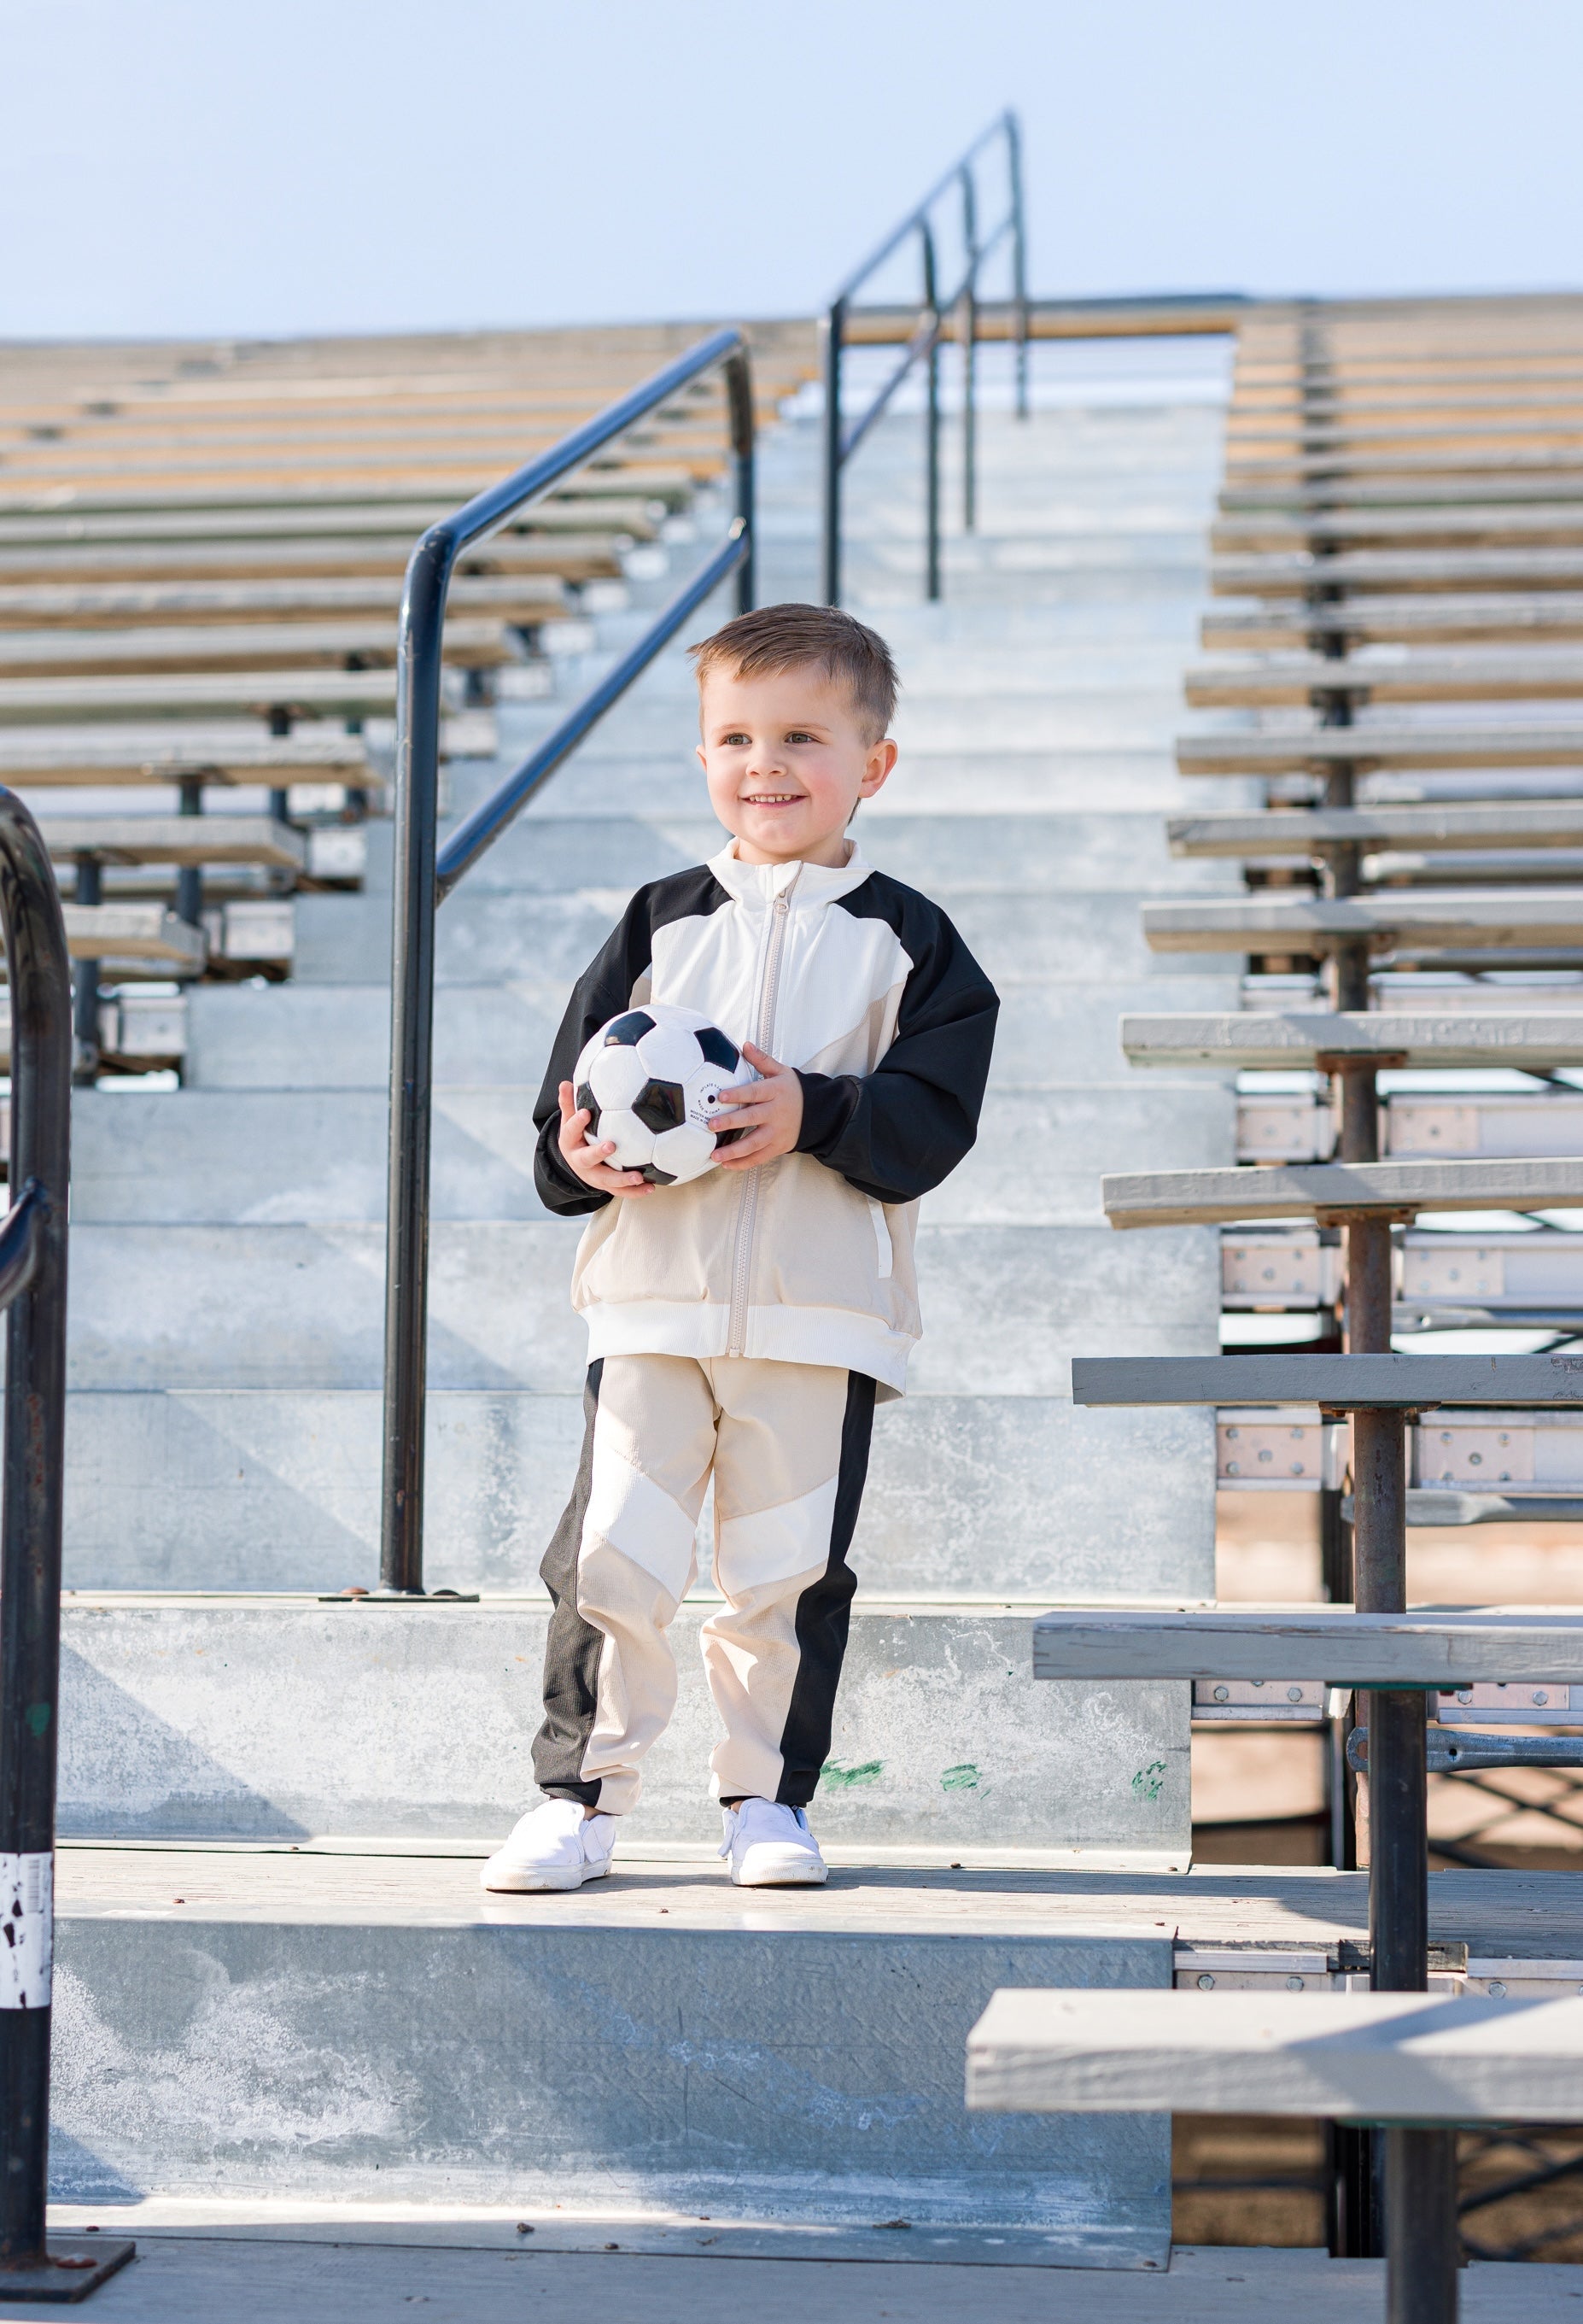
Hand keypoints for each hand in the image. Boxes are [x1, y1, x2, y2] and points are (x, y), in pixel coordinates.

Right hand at [556, 1081, 654, 1197]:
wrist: (576, 1162)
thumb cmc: (577, 1135)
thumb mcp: (569, 1120)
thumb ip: (569, 1103)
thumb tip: (564, 1082)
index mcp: (570, 1143)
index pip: (571, 1131)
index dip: (577, 1122)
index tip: (586, 1112)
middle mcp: (580, 1162)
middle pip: (587, 1159)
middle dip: (598, 1153)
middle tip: (611, 1146)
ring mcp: (593, 1176)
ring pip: (606, 1181)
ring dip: (623, 1180)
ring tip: (639, 1178)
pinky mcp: (606, 1186)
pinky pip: (620, 1191)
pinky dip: (635, 1192)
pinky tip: (651, 1188)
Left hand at [710, 1041, 803, 1169]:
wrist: (817, 1112)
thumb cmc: (792, 1090)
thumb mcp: (780, 1072)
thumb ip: (761, 1060)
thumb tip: (745, 1045)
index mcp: (775, 1092)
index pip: (755, 1092)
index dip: (738, 1095)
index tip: (721, 1096)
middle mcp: (776, 1113)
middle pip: (752, 1119)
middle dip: (731, 1123)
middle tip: (711, 1125)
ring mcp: (777, 1133)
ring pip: (754, 1144)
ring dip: (734, 1151)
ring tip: (715, 1155)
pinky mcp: (778, 1147)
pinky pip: (759, 1158)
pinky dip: (743, 1163)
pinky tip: (726, 1164)